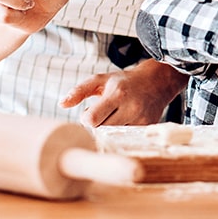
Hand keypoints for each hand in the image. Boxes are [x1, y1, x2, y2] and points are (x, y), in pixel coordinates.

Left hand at [60, 59, 184, 127]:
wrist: (157, 82)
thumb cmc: (123, 81)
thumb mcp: (101, 80)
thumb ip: (79, 90)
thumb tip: (61, 104)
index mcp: (117, 94)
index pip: (92, 119)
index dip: (87, 118)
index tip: (91, 111)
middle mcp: (131, 108)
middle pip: (102, 130)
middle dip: (98, 124)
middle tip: (103, 114)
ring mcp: (141, 120)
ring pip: (114, 136)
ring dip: (110, 130)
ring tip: (115, 116)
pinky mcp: (148, 128)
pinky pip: (126, 138)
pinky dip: (122, 133)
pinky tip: (125, 121)